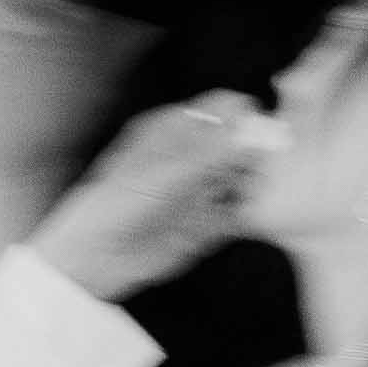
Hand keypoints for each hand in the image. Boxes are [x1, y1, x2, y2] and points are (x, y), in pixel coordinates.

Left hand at [26, 90, 267, 301]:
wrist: (93, 259)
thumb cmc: (112, 207)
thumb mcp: (161, 176)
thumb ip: (207, 154)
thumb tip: (249, 127)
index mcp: (173, 130)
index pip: (222, 107)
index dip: (245, 115)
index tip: (263, 129)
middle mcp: (192, 155)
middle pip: (241, 139)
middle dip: (260, 148)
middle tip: (273, 163)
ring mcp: (201, 188)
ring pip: (246, 175)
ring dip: (261, 181)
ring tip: (264, 191)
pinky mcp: (208, 223)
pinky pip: (241, 213)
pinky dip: (253, 213)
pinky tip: (254, 216)